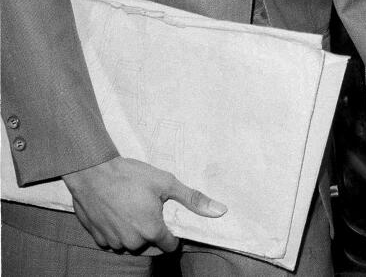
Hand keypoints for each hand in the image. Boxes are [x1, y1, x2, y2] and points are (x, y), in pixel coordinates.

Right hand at [62, 156, 225, 253]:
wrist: (92, 173)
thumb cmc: (130, 176)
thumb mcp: (166, 183)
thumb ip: (193, 199)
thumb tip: (220, 211)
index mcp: (151, 230)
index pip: (169, 246)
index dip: (172, 234)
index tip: (169, 221)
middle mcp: (132, 241)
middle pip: (149, 244)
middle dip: (152, 230)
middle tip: (149, 207)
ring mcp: (112, 241)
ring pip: (130, 243)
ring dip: (134, 231)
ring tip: (132, 207)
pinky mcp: (97, 238)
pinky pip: (112, 240)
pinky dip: (117, 230)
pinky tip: (117, 212)